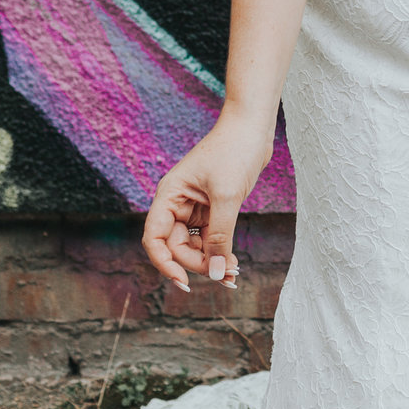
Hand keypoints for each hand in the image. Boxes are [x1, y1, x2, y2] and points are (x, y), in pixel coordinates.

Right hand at [141, 112, 275, 293]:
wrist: (253, 127)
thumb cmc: (234, 152)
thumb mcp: (227, 197)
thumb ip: (220, 237)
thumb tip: (218, 273)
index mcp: (169, 196)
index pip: (155, 239)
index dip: (165, 263)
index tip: (184, 282)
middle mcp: (177, 203)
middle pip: (177, 246)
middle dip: (199, 263)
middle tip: (227, 276)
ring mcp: (195, 206)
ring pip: (195, 244)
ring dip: (212, 260)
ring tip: (235, 274)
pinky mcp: (213, 207)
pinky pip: (210, 237)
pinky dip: (221, 250)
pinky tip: (234, 263)